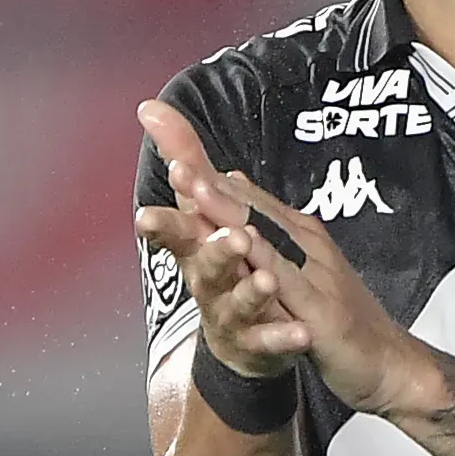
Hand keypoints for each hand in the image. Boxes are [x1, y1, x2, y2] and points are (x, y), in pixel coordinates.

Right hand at [135, 101, 305, 378]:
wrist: (249, 341)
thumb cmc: (227, 269)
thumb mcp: (209, 215)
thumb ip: (190, 166)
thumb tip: (154, 110)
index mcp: (199, 248)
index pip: (180, 226)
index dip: (169, 215)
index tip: (164, 194)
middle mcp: (210, 281)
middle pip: (207, 265)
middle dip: (216, 250)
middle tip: (232, 235)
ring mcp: (234, 316)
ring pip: (237, 304)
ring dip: (249, 292)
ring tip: (266, 281)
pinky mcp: (259, 345)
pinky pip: (270, 343)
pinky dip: (282, 337)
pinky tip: (301, 333)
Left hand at [201, 154, 434, 421]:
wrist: (391, 363)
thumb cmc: (342, 314)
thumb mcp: (301, 268)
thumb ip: (268, 226)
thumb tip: (233, 181)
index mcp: (298, 236)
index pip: (248, 199)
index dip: (209, 176)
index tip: (174, 152)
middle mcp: (306, 247)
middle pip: (253, 209)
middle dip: (212, 184)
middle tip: (175, 160)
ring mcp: (317, 277)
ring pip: (266, 240)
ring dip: (231, 214)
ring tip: (197, 192)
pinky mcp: (324, 316)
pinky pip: (291, 290)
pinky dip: (268, 271)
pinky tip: (245, 256)